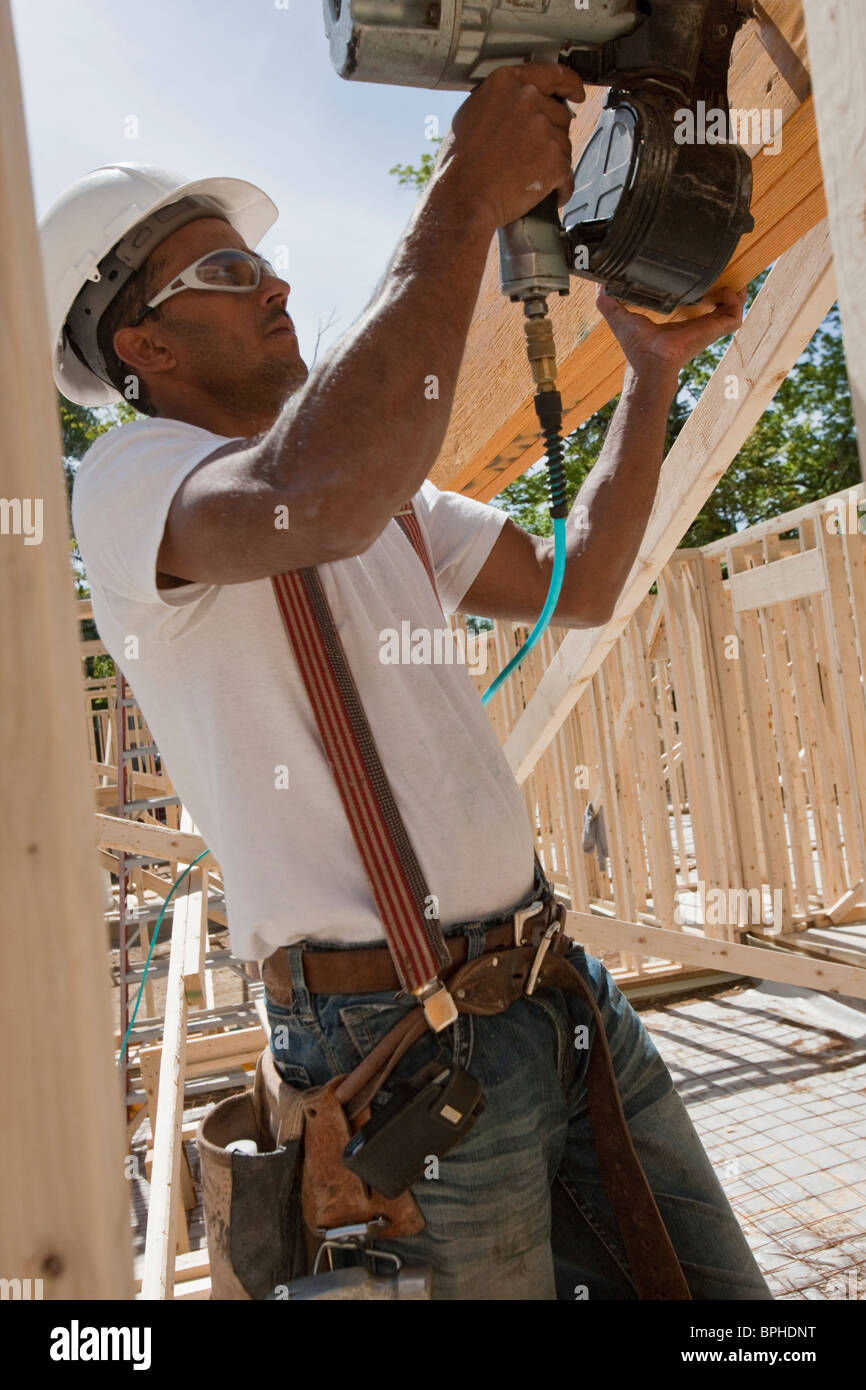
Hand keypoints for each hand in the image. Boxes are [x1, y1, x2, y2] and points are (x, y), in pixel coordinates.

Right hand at [440, 61, 585, 231]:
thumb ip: (502, 101)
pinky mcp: (554, 159)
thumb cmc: (459, 164)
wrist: (463, 197)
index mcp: (507, 83)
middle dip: (551, 136)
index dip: (570, 84)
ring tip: (527, 176)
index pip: (552, 74)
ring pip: (564, 146)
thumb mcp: (473, 113)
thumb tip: (517, 105)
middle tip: (531, 156)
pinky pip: (568, 175)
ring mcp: (543, 129)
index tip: (576, 93)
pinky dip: (559, 187)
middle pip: (560, 115)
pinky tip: (545, 194)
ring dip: (553, 163)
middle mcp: (528, 99)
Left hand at [596, 284, 747, 374]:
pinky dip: (736, 302)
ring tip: (731, 279)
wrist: (649, 364)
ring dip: (734, 294)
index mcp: (679, 323)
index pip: (695, 305)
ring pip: (731, 310)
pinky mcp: (714, 331)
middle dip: (722, 289)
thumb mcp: (620, 317)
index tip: (702, 273)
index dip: (701, 289)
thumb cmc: (637, 348)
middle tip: (722, 270)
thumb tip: (599, 285)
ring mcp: (707, 329)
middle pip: (717, 306)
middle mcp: (696, 325)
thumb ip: (609, 301)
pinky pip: (735, 316)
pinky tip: (730, 290)